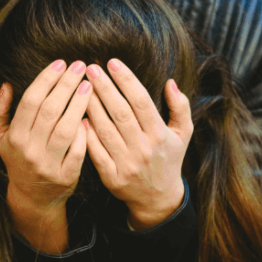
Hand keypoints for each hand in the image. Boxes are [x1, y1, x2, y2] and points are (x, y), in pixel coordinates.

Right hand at [0, 60, 92, 211]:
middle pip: (50, 111)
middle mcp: (30, 150)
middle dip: (66, 85)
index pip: (31, 101)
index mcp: (14, 137)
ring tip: (89, 86)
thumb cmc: (17, 159)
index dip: (46, 79)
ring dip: (79, 104)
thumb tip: (5, 86)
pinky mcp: (66, 176)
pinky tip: (91, 115)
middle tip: (80, 66)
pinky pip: (78, 151)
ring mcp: (48, 165)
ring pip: (66, 129)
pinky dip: (84, 133)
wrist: (32, 197)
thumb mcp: (0, 137)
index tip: (61, 63)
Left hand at [84, 59, 192, 228]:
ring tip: (79, 87)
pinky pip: (96, 152)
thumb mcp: (182, 134)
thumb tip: (170, 82)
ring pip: (105, 130)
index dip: (126, 80)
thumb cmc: (169, 159)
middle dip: (104, 88)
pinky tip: (79, 117)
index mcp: (160, 134)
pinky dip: (87, 135)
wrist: (158, 198)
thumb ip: (180, 107)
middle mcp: (143, 148)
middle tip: (90, 68)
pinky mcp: (112, 177)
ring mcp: (127, 164)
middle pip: (120, 113)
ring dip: (91, 106)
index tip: (112, 62)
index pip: (141, 101)